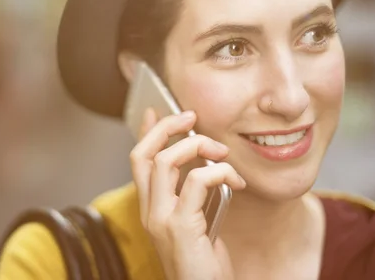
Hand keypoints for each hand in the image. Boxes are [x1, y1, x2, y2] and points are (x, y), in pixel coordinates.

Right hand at [130, 109, 245, 279]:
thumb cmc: (204, 264)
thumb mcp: (194, 223)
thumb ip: (192, 195)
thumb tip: (202, 164)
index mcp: (151, 208)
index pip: (138, 160)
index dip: (147, 131)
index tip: (158, 111)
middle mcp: (149, 212)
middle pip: (144, 153)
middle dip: (168, 127)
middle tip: (192, 118)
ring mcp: (161, 220)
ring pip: (166, 161)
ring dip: (199, 146)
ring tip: (222, 154)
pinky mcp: (180, 227)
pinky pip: (198, 181)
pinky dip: (220, 171)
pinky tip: (237, 180)